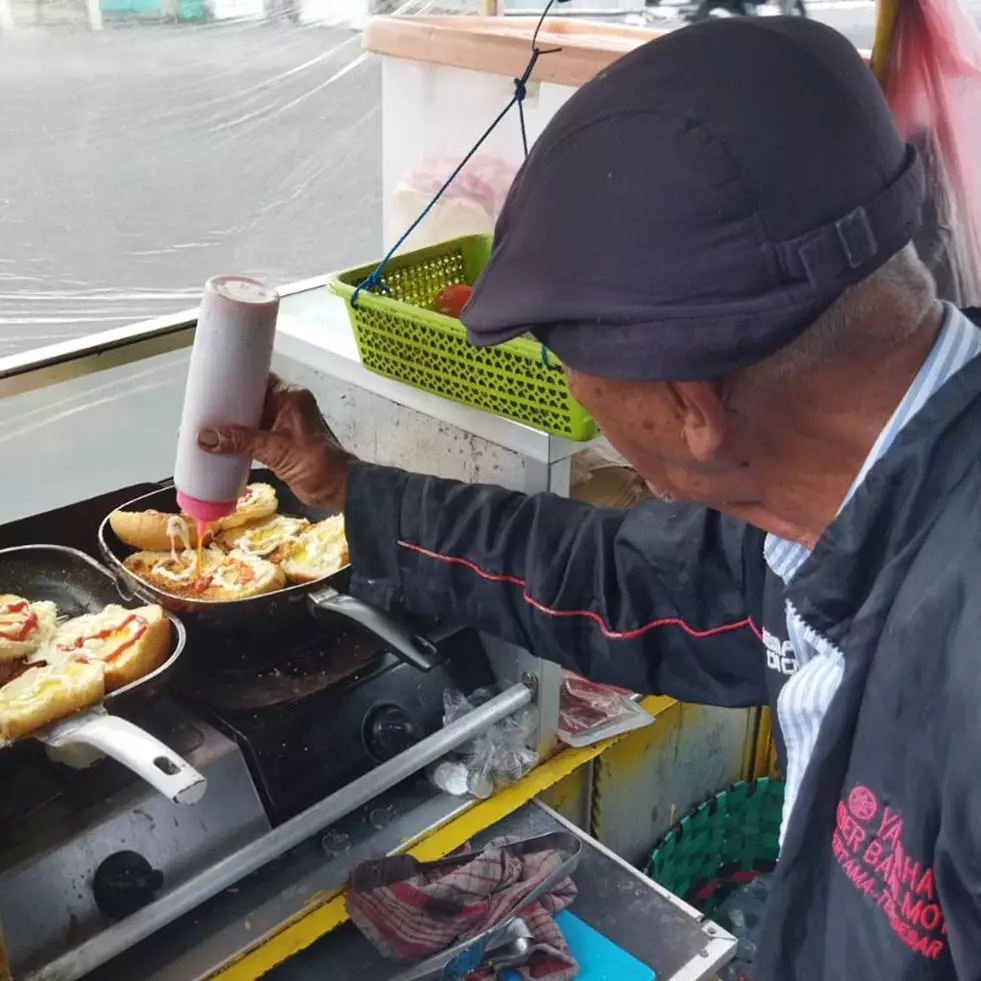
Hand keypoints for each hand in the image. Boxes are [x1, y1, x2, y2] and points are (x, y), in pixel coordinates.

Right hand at [197, 374, 353, 510]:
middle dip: (229, 405)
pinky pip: (255, 434)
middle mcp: (287, 406)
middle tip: (201, 408)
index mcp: (290, 397)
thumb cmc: (315, 463)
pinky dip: (240, 438)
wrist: (337, 488)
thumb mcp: (275, 449)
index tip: (210, 384)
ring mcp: (284, 424)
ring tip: (204, 425)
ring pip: (252, 418)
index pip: (258, 379)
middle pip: (252, 399)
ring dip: (233, 423)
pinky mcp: (281, 443)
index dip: (235, 380)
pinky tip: (220, 443)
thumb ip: (240, 441)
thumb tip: (204, 436)